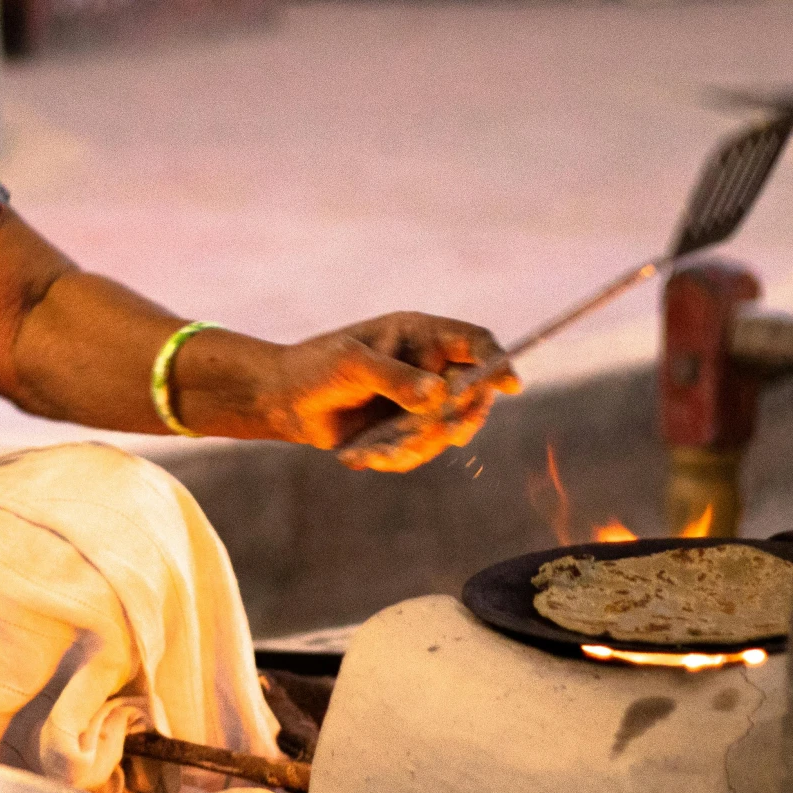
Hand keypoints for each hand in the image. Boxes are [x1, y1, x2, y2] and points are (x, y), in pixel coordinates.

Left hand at [244, 312, 519, 471]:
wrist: (283, 401)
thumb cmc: (315, 368)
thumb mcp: (352, 365)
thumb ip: (394, 378)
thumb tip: (437, 395)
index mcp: (419, 335)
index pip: (474, 342)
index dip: (496, 361)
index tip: (509, 384)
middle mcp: (427, 366)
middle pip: (474, 392)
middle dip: (461, 415)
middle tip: (442, 430)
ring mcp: (419, 400)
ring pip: (450, 428)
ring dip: (420, 443)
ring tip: (381, 449)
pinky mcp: (406, 429)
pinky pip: (422, 450)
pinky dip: (398, 457)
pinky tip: (366, 455)